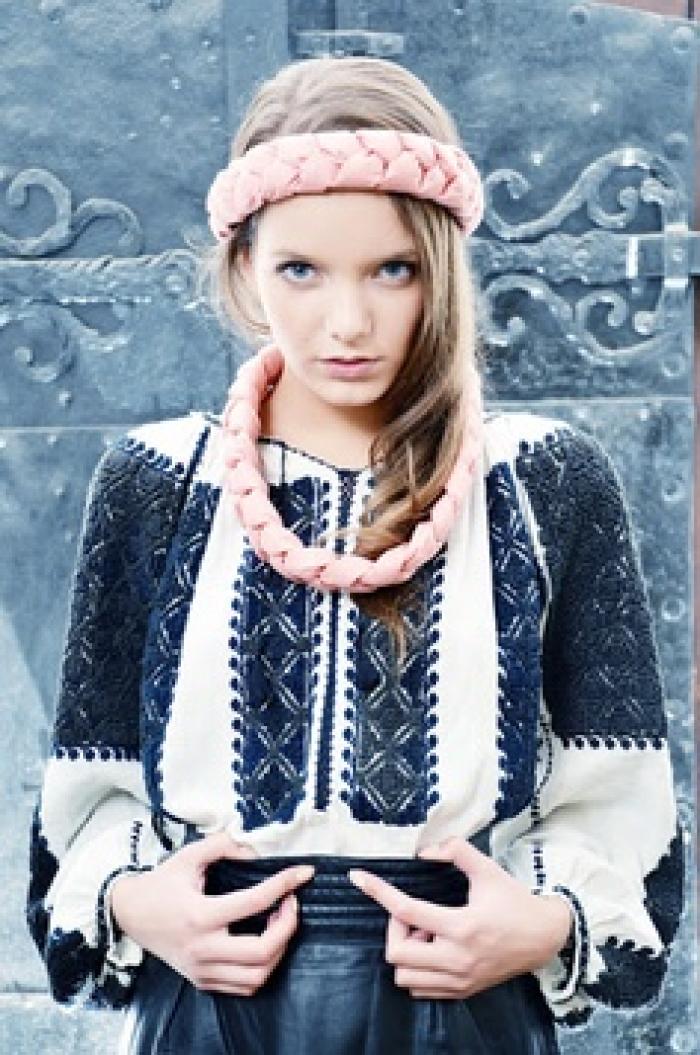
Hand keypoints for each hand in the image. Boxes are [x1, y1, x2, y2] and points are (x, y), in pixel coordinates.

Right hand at [109, 829, 314, 994]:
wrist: (130, 914)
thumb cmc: (161, 884)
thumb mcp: (188, 855)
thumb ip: (223, 846)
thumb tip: (255, 852)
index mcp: (200, 915)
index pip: (254, 902)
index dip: (284, 885)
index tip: (302, 874)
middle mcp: (202, 948)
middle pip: (262, 951)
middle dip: (288, 926)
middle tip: (291, 903)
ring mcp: (202, 969)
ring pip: (257, 975)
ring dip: (279, 949)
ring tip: (279, 923)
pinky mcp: (202, 980)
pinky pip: (244, 987)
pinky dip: (263, 968)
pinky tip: (265, 944)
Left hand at [347, 836, 572, 999]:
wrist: (544, 938)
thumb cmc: (514, 901)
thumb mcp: (488, 869)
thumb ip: (456, 851)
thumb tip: (425, 852)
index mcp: (461, 926)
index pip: (406, 911)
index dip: (377, 891)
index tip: (358, 877)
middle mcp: (457, 958)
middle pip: (397, 953)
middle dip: (395, 928)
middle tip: (410, 914)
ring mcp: (459, 979)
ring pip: (405, 977)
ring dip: (406, 951)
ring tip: (425, 933)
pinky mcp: (462, 991)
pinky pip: (420, 989)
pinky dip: (416, 969)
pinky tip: (432, 949)